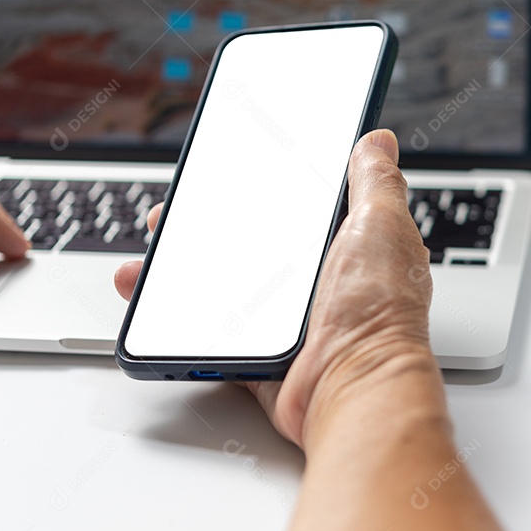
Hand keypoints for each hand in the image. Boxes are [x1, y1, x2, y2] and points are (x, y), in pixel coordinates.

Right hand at [115, 129, 434, 447]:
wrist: (354, 389)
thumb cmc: (379, 314)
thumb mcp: (381, 225)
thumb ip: (376, 180)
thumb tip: (377, 141)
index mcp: (347, 246)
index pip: (298, 207)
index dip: (260, 189)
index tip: (226, 174)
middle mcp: (319, 282)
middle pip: (250, 244)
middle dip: (206, 227)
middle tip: (174, 214)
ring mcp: (288, 320)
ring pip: (223, 285)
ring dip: (180, 270)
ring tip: (149, 256)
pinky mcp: (262, 353)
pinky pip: (211, 330)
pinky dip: (178, 317)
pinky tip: (152, 299)